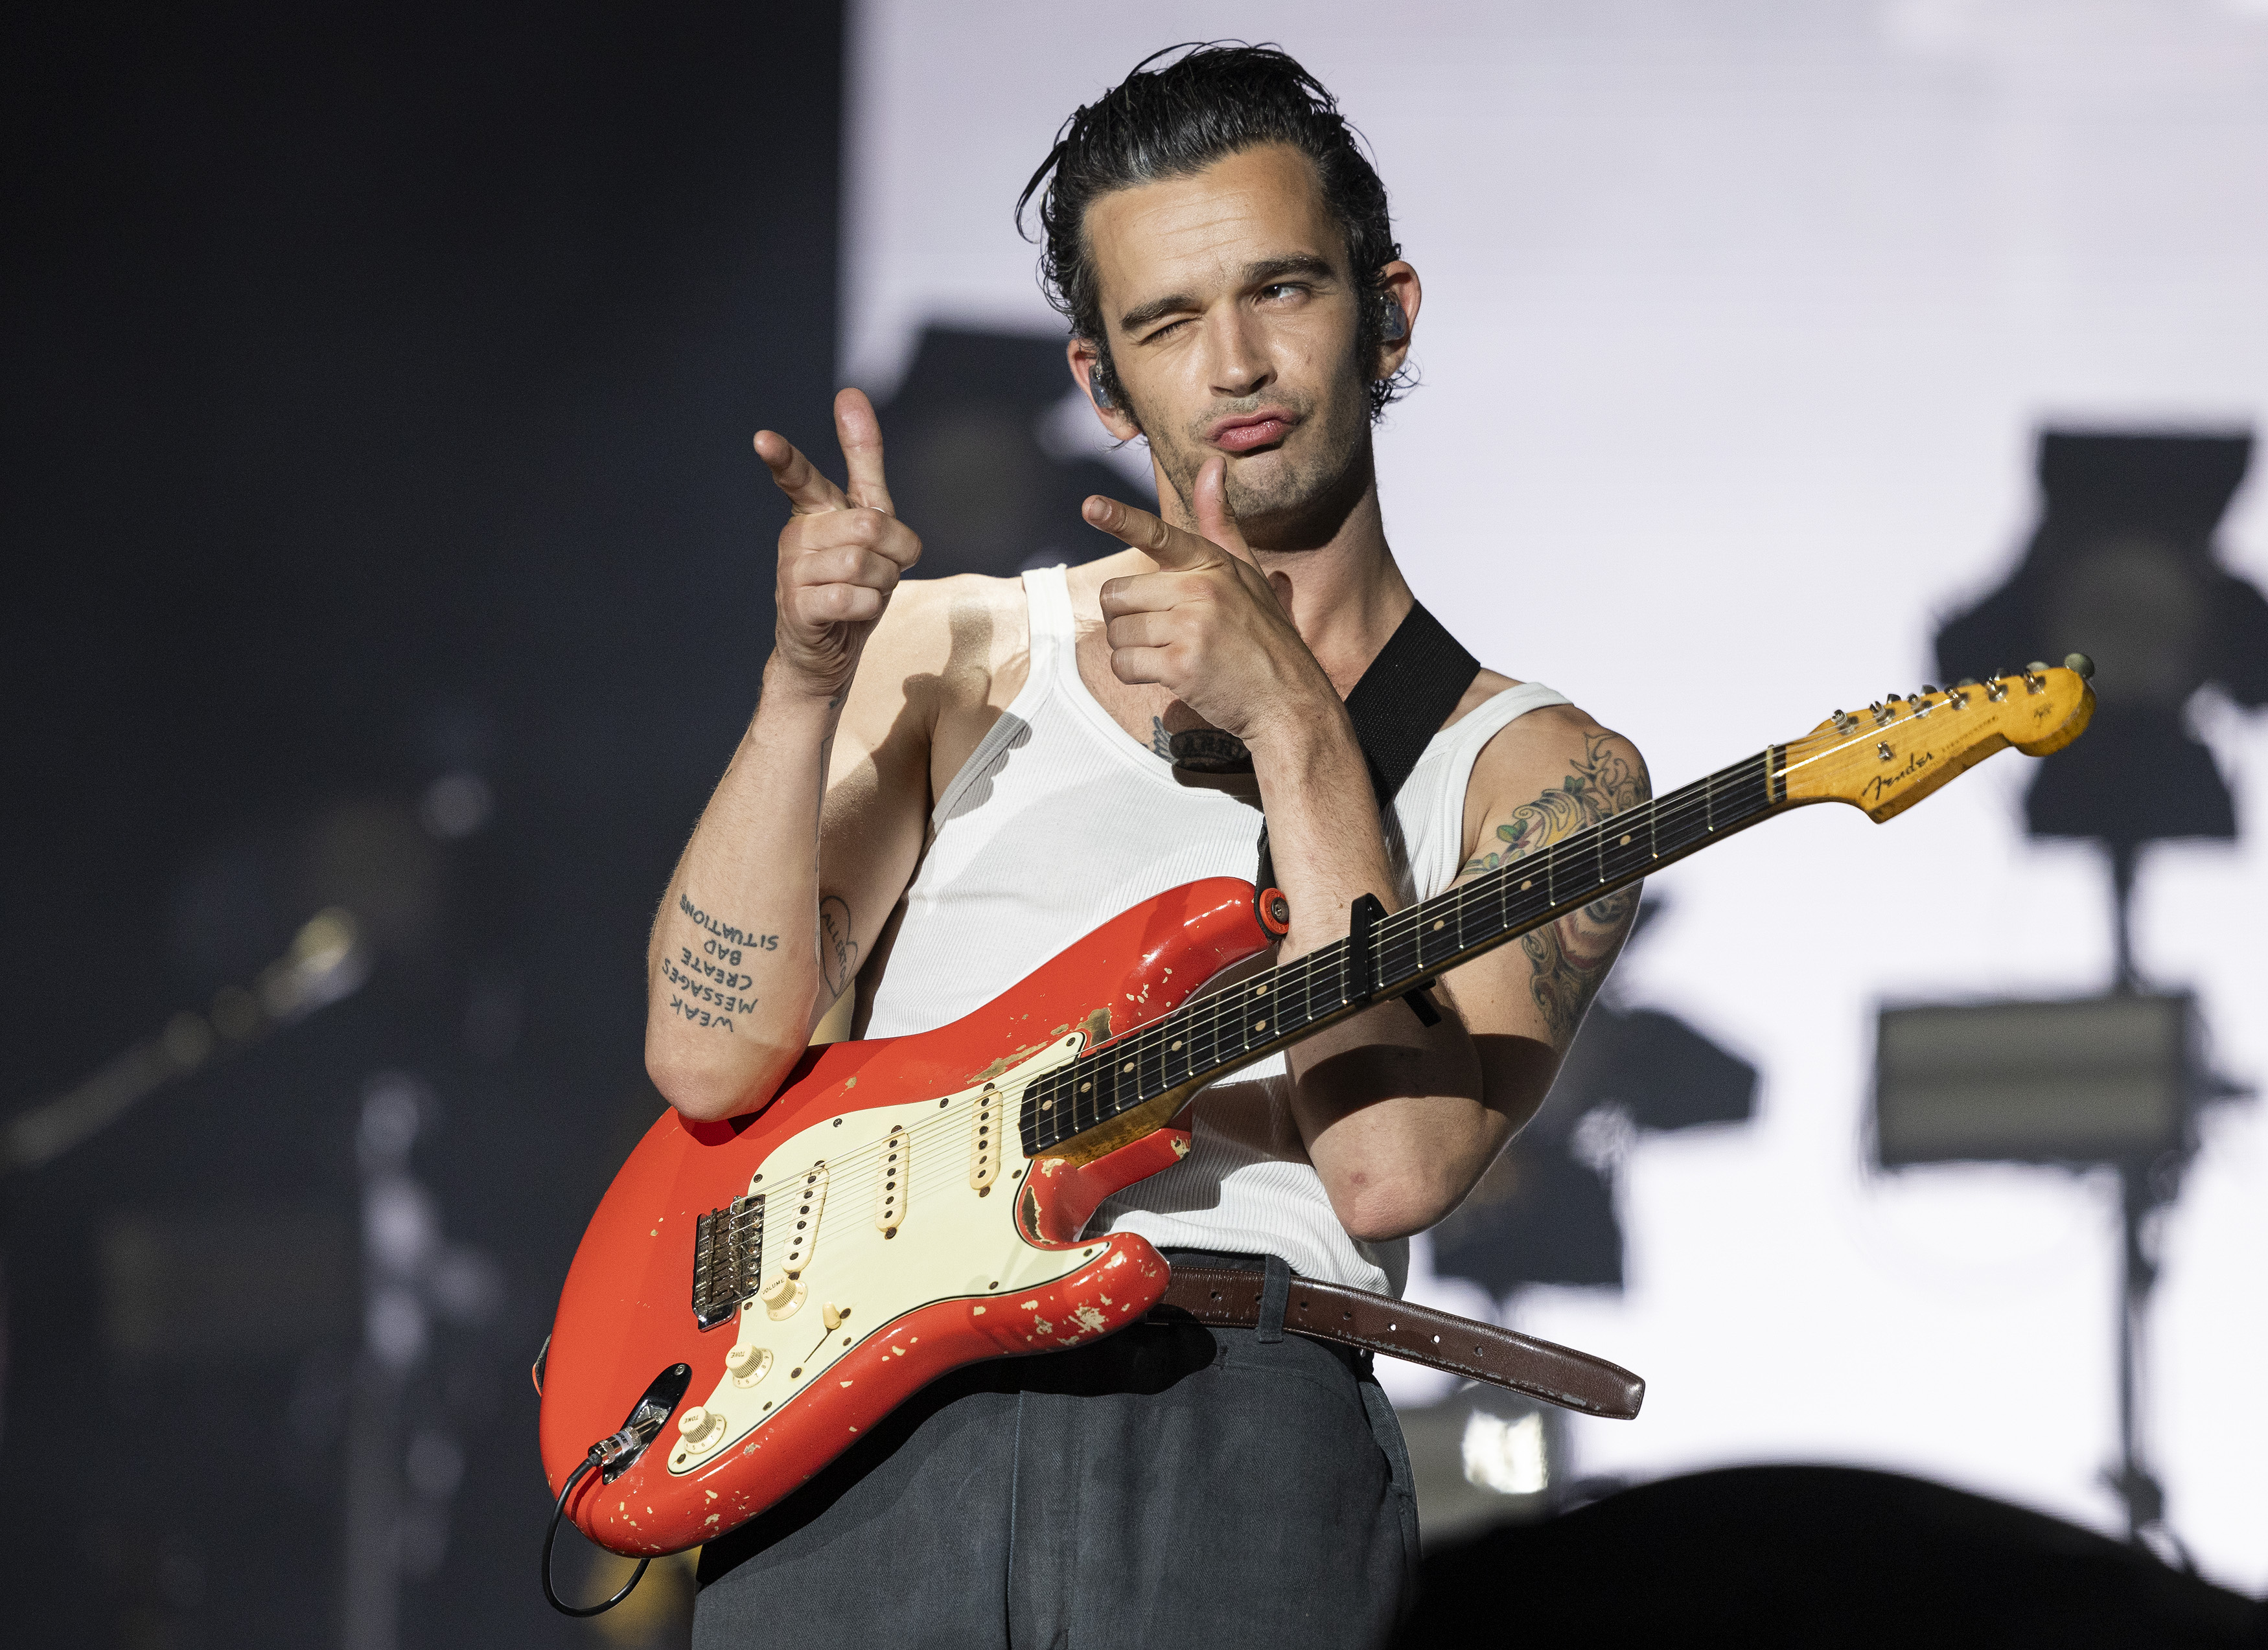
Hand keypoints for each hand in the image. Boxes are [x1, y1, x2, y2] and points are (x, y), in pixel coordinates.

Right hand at [758, 388, 920, 704]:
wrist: (827, 652)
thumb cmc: (853, 582)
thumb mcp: (870, 521)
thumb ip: (864, 463)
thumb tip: (850, 392)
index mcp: (813, 512)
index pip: (799, 478)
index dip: (785, 459)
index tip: (763, 439)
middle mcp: (796, 537)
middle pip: (868, 526)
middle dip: (894, 552)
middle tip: (883, 569)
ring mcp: (792, 573)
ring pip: (863, 564)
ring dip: (883, 583)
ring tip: (865, 593)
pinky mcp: (798, 608)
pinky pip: (852, 598)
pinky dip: (869, 607)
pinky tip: (854, 612)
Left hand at [1086, 458, 1338, 746]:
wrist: (1289, 701)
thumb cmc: (1264, 638)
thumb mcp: (1247, 574)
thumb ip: (1221, 523)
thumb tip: (1212, 466)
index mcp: (1212, 565)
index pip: (1159, 536)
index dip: (1120, 519)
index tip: (1089, 506)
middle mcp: (1201, 590)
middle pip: (1118, 594)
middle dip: (1128, 617)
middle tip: (1162, 632)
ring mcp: (1191, 627)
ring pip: (1117, 632)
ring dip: (1132, 649)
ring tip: (1170, 654)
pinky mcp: (1181, 665)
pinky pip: (1124, 664)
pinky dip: (1134, 674)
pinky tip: (1165, 675)